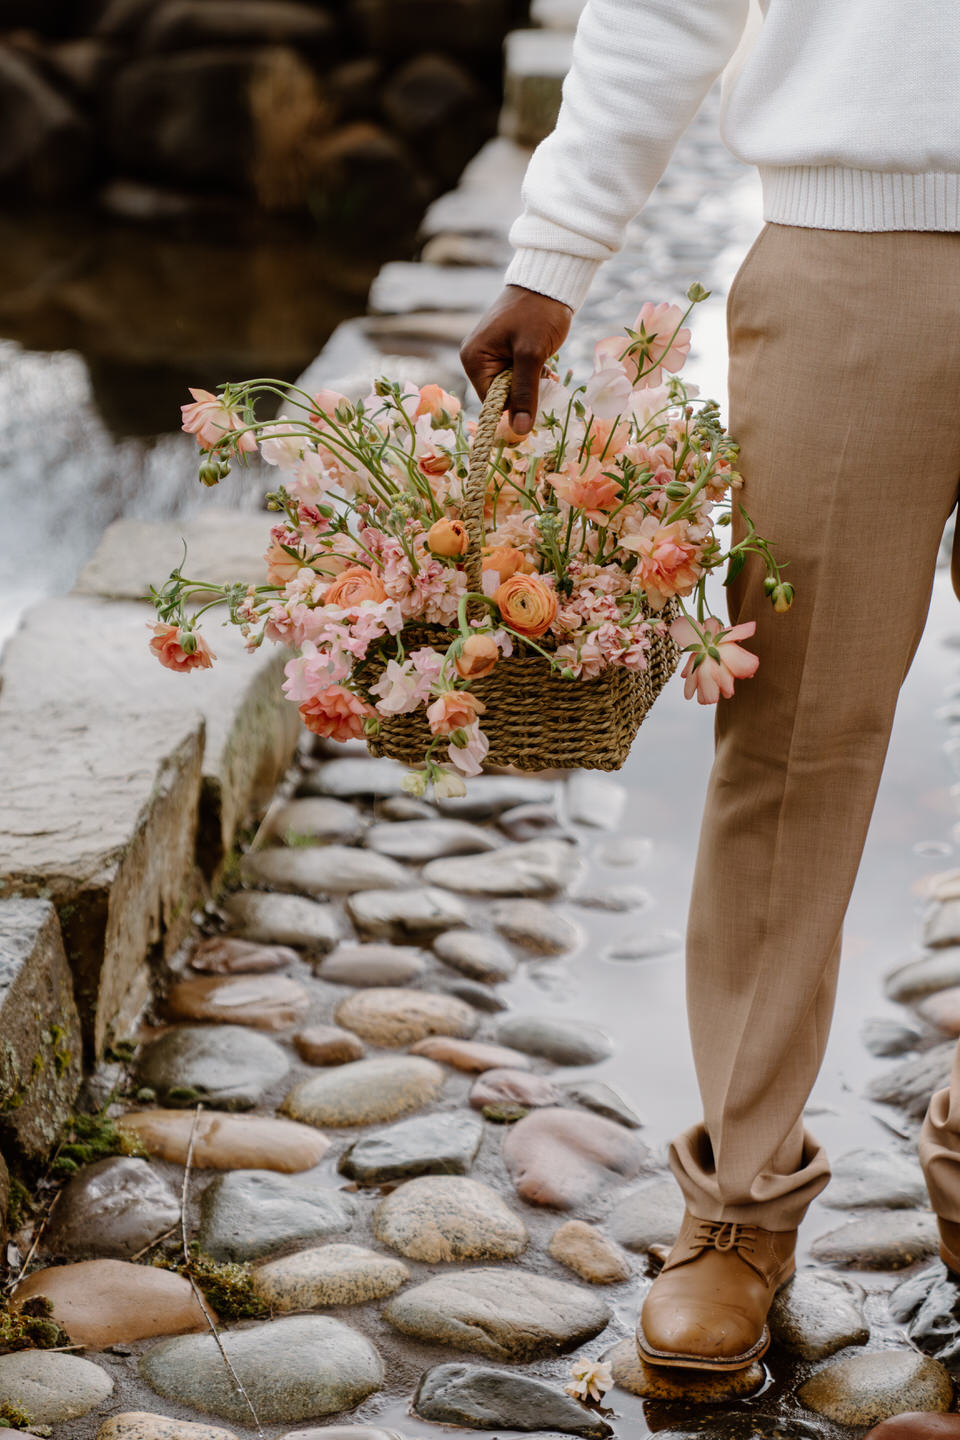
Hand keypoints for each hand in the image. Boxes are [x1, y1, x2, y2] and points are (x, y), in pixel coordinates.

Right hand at [460, 284, 572, 434]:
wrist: (549, 282)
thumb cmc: (538, 313)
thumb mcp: (531, 354)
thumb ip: (524, 394)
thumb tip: (520, 432)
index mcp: (473, 359)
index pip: (491, 402)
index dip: (515, 405)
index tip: (538, 395)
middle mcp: (475, 359)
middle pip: (501, 397)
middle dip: (525, 393)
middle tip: (544, 377)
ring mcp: (489, 354)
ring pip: (512, 388)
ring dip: (531, 385)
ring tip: (544, 367)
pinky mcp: (504, 351)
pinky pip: (516, 375)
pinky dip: (532, 375)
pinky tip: (543, 363)